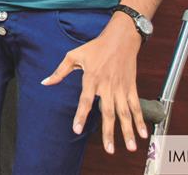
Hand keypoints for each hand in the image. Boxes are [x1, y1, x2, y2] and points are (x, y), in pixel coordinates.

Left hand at [42, 15, 147, 154]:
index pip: (85, 100)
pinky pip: (136, 106)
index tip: (76, 130)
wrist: (121, 38)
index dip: (80, 115)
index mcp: (91, 78)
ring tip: (131, 148)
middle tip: (109, 150)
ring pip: (125, 113)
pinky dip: (140, 120)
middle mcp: (107, 85)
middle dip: (109, 132)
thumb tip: (45, 82)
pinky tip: (143, 134)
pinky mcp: (131, 87)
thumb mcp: (73, 55)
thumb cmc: (95, 47)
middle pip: (108, 112)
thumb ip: (59, 71)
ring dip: (128, 131)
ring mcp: (121, 87)